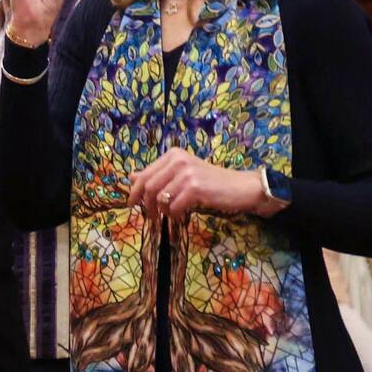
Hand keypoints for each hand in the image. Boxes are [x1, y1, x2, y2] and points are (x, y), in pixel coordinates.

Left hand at [128, 149, 284, 223]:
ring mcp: (187, 173)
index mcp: (173, 154)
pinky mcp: (195, 188)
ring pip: (159, 198)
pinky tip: (182, 213)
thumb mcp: (182, 174)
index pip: (144, 174)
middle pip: (148, 187)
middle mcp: (178, 160)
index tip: (132, 204)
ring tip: (170, 214)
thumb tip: (131, 177)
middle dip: (146, 205)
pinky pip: (173, 207)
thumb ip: (158, 174)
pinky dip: (174, 214)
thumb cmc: (211, 183)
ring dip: (162, 211)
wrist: (241, 187)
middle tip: (150, 216)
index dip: (135, 192)